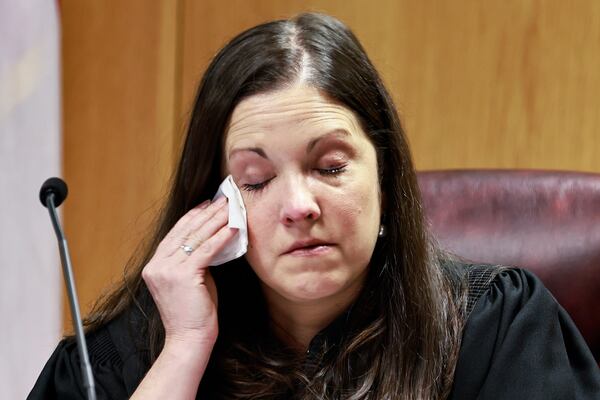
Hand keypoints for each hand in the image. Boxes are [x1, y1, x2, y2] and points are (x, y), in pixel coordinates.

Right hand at [142, 196, 237, 345]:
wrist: (189, 339)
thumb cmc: (194, 312)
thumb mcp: (190, 279)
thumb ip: (194, 259)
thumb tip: (212, 237)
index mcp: (155, 265)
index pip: (176, 233)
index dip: (193, 216)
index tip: (208, 203)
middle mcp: (156, 265)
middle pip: (186, 231)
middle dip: (207, 213)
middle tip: (224, 200)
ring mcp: (167, 270)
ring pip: (196, 238)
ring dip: (216, 221)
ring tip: (231, 209)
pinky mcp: (182, 276)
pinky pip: (205, 251)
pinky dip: (221, 238)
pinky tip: (233, 228)